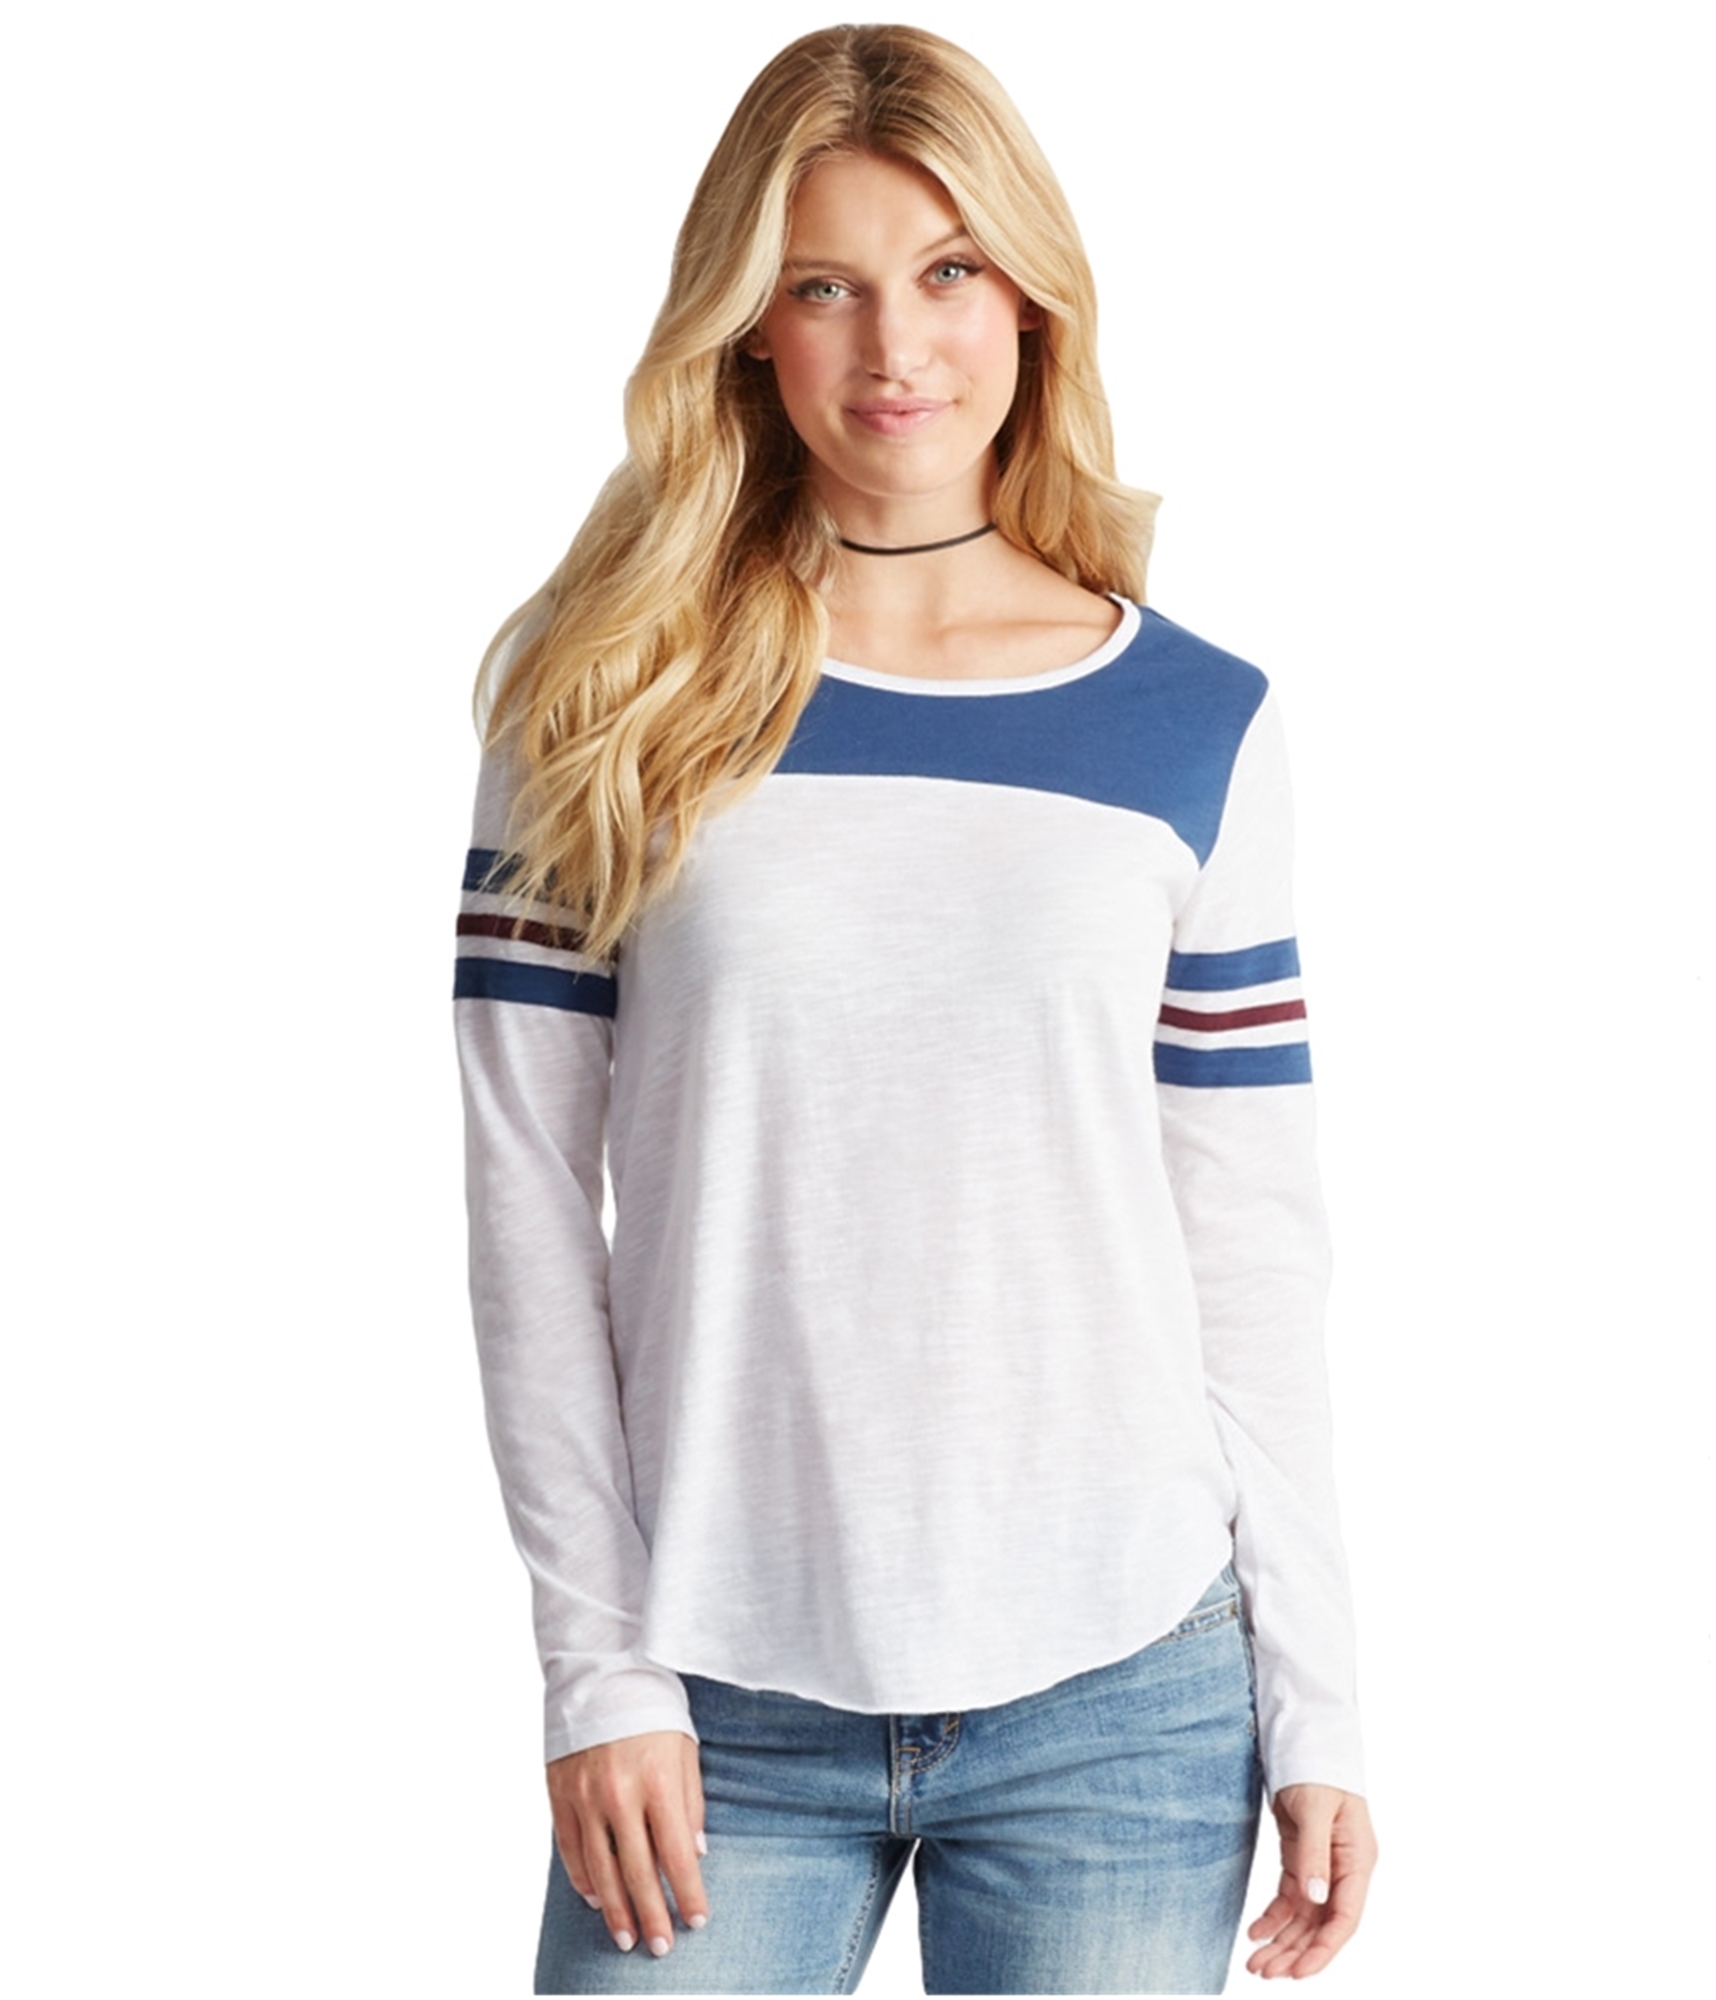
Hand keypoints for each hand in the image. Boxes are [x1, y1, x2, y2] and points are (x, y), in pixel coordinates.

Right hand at [547, 1728, 709, 1959]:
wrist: (602, 1672)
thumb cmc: (654, 1712)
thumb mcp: (685, 1750)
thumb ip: (690, 1804)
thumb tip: (694, 1855)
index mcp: (658, 1781)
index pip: (677, 1854)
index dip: (688, 1893)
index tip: (696, 1920)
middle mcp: (620, 1793)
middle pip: (638, 1871)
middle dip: (652, 1915)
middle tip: (661, 1947)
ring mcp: (585, 1796)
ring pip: (600, 1869)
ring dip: (615, 1909)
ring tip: (627, 1938)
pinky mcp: (560, 1793)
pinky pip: (570, 1849)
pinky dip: (583, 1879)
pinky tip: (596, 1899)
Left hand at [1244, 1783, 1375, 1978]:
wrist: (1303, 1741)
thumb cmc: (1317, 1768)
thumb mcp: (1316, 1809)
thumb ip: (1315, 1854)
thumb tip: (1315, 1900)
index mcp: (1357, 1861)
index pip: (1344, 1919)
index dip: (1323, 1950)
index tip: (1298, 1973)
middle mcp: (1343, 1870)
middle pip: (1322, 1925)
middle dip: (1296, 1952)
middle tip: (1265, 1971)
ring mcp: (1322, 1867)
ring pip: (1304, 1917)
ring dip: (1283, 1941)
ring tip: (1256, 1963)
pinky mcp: (1301, 1859)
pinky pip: (1289, 1898)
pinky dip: (1273, 1917)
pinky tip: (1255, 1932)